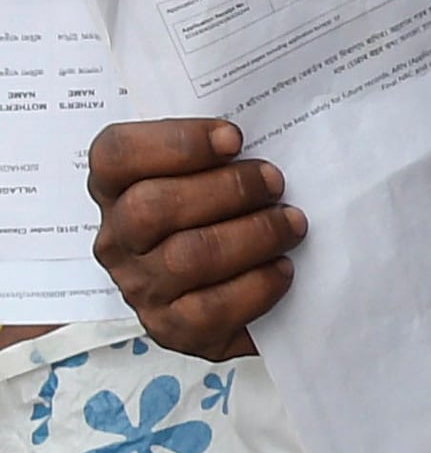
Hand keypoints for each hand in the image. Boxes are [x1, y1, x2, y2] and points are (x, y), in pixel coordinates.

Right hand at [86, 119, 296, 358]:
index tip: (234, 138)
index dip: (175, 142)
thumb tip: (274, 124)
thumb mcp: (222, 173)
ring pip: (186, 257)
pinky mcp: (171, 327)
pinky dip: (258, 285)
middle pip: (151, 206)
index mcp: (119, 189)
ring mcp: (140, 286)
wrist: (254, 293)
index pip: (116, 154)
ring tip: (292, 224)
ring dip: (252, 235)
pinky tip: (283, 268)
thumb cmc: (235, 215)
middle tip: (274, 182)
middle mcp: (120, 238)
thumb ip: (227, 150)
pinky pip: (212, 308)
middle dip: (226, 190)